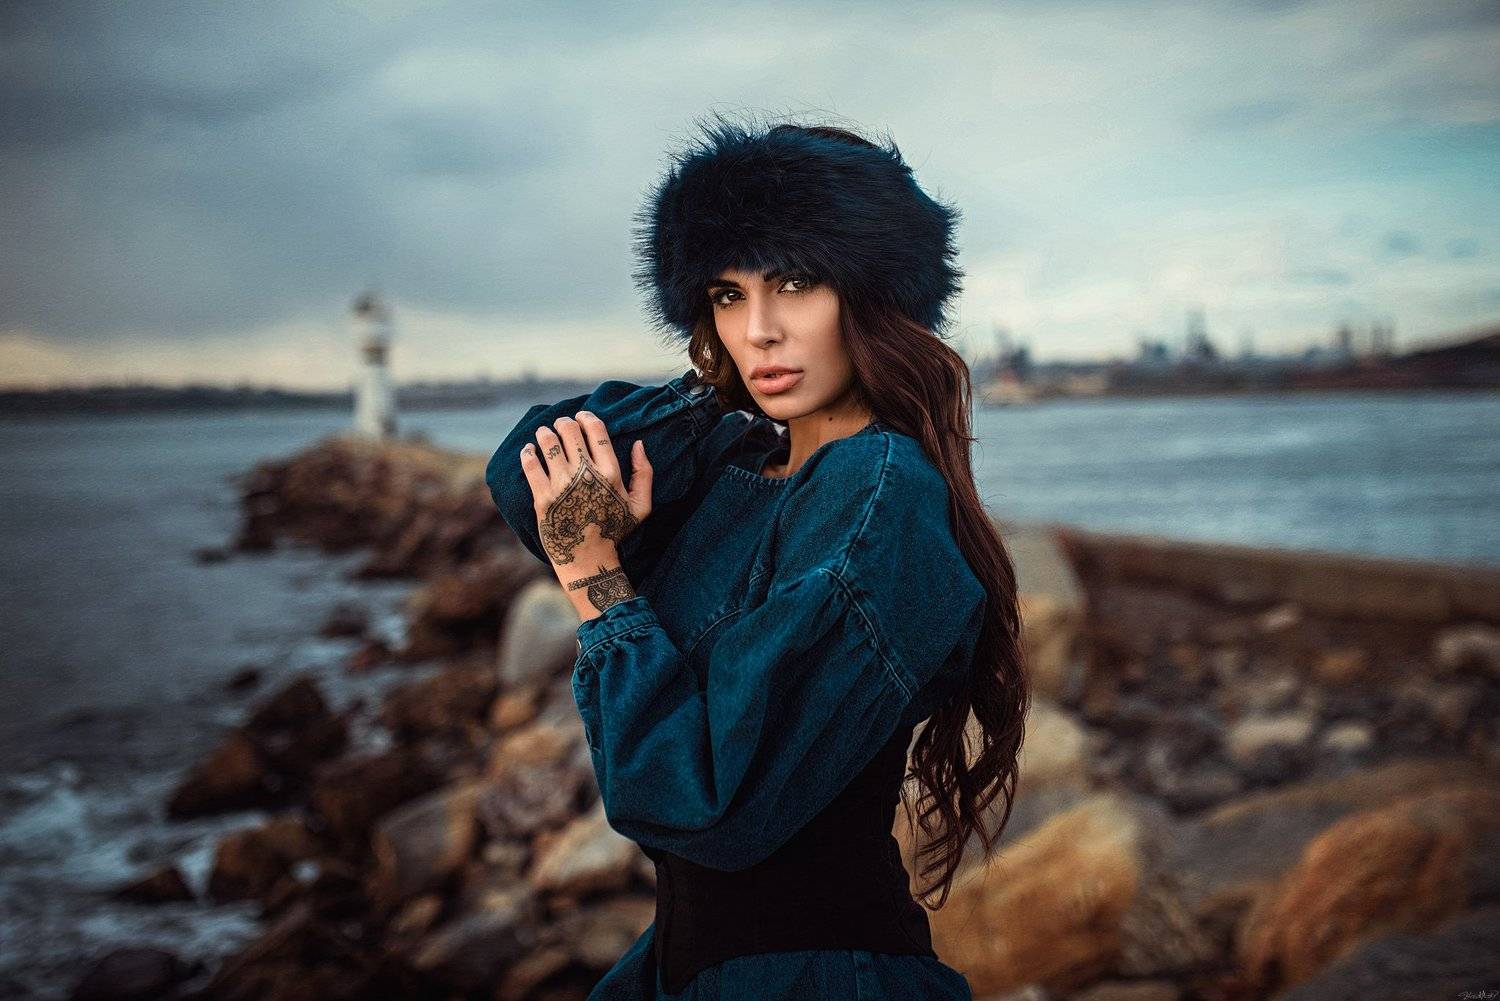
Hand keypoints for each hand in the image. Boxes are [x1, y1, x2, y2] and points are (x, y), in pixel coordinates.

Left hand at [519, 410, 653, 567]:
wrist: (588, 560)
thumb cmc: (614, 531)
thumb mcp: (640, 506)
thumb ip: (644, 473)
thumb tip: (639, 444)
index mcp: (610, 473)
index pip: (596, 431)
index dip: (587, 417)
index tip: (582, 416)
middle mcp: (585, 475)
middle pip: (570, 431)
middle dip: (564, 422)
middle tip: (561, 424)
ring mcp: (562, 486)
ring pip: (548, 442)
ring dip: (544, 432)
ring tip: (544, 433)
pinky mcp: (542, 497)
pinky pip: (530, 464)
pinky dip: (527, 452)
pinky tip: (529, 449)